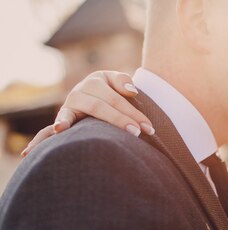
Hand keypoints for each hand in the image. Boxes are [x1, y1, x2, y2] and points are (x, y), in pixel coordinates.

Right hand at [22, 71, 152, 156]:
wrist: (89, 97)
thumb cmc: (107, 92)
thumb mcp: (114, 82)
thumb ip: (122, 81)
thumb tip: (131, 91)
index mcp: (96, 81)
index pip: (116, 99)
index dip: (133, 113)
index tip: (149, 127)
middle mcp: (81, 90)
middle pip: (103, 105)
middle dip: (122, 120)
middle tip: (138, 133)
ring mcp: (71, 102)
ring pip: (91, 109)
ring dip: (108, 121)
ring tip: (119, 132)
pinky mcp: (64, 114)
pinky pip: (62, 117)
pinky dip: (60, 122)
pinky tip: (60, 129)